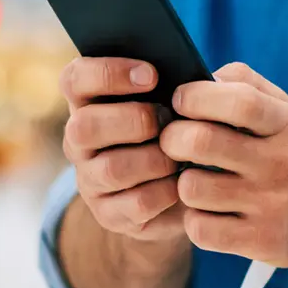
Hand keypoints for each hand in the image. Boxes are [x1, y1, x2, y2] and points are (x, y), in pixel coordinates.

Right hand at [59, 57, 184, 241]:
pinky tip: (181, 184)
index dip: (108, 73)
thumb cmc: (179, 131)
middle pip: (84, 126)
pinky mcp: (109, 214)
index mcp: (90, 102)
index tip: (152, 75)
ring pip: (111, 169)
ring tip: (179, 156)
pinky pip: (136, 203)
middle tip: (167, 120)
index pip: (75, 79)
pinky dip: (166, 191)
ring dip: (155, 159)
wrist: (183, 191)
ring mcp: (90, 179)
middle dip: (133, 121)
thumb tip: (212, 75)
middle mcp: (80, 140)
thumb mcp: (179, 103)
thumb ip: (183, 84)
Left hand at [159, 63, 287, 266]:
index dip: (197, 96)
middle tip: (173, 142)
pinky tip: (210, 212)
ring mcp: (271, 206)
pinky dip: (195, 220)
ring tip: (198, 181)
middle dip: (172, 138)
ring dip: (185, 184)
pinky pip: (199, 228)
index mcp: (287, 126)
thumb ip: (245, 85)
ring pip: (192, 188)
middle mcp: (282, 164)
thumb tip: (198, 77)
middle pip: (200, 142)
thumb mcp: (286, 112)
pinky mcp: (260, 240)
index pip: (238, 100)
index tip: (180, 100)